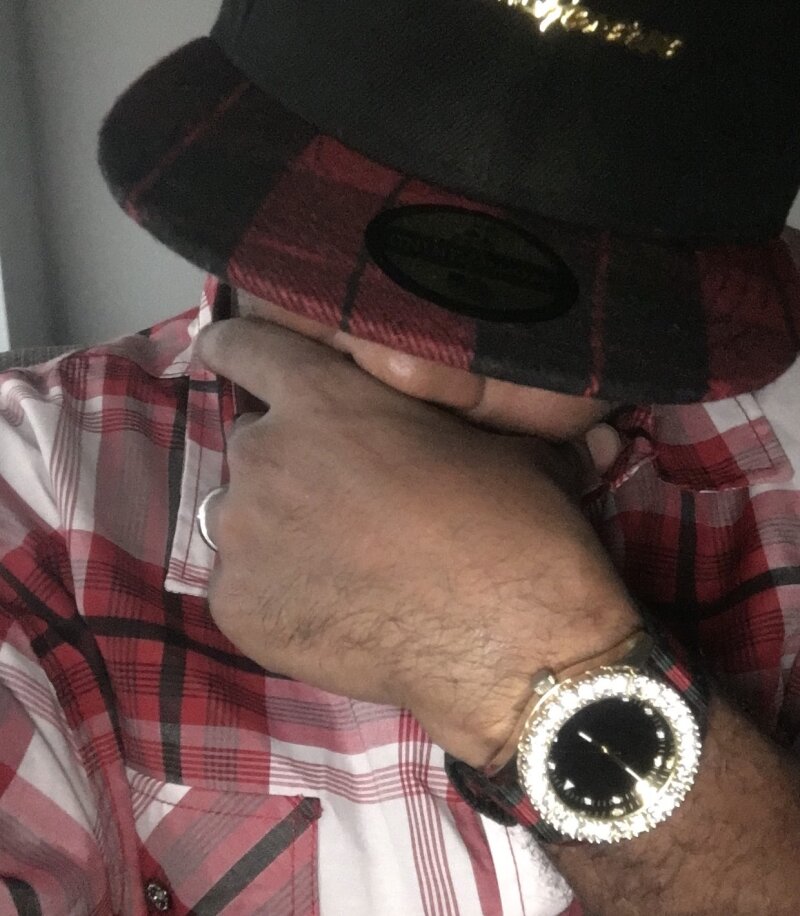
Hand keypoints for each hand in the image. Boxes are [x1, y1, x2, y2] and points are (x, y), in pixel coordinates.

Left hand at [197, 319, 638, 765]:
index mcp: (320, 396)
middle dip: (289, 462)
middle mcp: (262, 455)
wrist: (510, 643)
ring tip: (340, 566)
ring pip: (245, 516)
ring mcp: (241, 535)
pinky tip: (329, 612)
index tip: (230, 358)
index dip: (235, 351)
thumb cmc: (513, 524)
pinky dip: (276, 593)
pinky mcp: (235, 607)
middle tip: (343, 501)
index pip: (241, 346)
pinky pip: (243, 584)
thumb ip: (431, 415)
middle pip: (253, 444)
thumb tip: (453, 416)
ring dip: (280, 529)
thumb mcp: (490, 439)